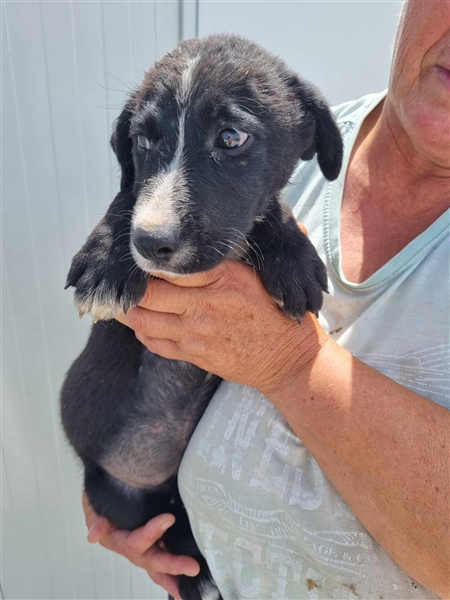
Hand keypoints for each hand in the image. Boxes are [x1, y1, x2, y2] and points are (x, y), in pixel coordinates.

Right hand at [82, 493, 199, 598]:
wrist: (108, 497)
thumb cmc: (102, 504)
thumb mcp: (94, 508)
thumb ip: (96, 520)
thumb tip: (94, 535)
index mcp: (120, 541)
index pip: (136, 541)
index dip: (152, 532)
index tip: (169, 518)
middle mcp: (136, 550)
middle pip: (155, 560)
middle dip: (173, 565)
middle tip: (193, 567)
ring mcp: (148, 550)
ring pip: (162, 566)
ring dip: (177, 575)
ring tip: (193, 586)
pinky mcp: (157, 545)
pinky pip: (167, 559)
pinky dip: (176, 572)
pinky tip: (191, 582)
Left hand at [115, 223, 326, 396]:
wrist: (287, 357)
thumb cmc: (274, 312)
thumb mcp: (260, 274)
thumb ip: (239, 252)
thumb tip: (227, 222)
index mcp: (222, 277)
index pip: (171, 265)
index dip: (150, 261)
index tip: (142, 255)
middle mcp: (205, 304)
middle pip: (149, 293)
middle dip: (132, 286)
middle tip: (125, 279)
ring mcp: (196, 332)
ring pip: (144, 320)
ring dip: (129, 310)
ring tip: (125, 299)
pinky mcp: (194, 354)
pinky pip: (154, 343)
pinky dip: (143, 331)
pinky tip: (143, 322)